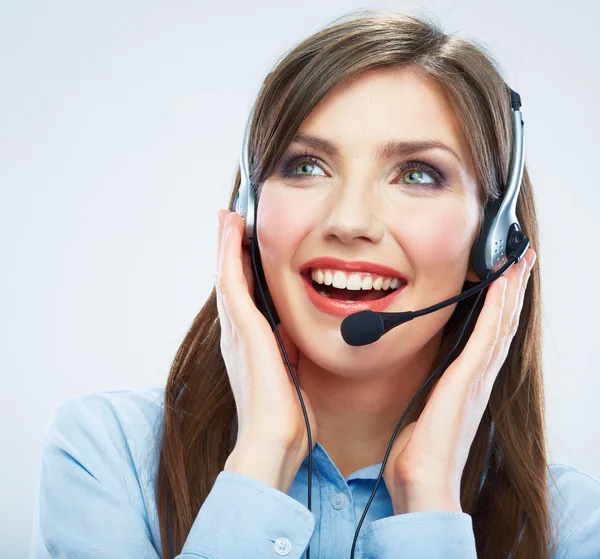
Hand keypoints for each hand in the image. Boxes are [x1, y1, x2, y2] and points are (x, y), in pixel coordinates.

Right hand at [216, 208, 317, 490]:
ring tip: (227, 220)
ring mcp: (236, 330)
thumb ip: (292, 352)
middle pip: (230, 282)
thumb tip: (298, 339)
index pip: (243, 299)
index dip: (241, 271)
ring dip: (226, 246)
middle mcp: (237, 334)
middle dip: (229, 252)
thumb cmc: (287, 416)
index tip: (244, 248)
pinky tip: (231, 230)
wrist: (275, 439)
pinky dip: (229, 253)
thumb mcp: (294, 374)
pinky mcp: (243, 327)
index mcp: (251, 345)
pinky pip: (231, 279)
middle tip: (229, 224)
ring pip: (227, 276)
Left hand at [382, 248, 536, 513]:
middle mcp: (479, 376)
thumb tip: (417, 376)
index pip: (489, 334)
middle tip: (522, 259)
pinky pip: (487, 334)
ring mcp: (478, 377)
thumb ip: (429, 389)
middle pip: (502, 323)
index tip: (504, 278)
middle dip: (512, 290)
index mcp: (469, 381)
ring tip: (520, 261)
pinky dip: (497, 307)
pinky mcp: (469, 378)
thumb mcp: (424, 408)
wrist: (422, 479)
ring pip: (501, 323)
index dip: (500, 305)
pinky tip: (503, 285)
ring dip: (511, 290)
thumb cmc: (420, 450)